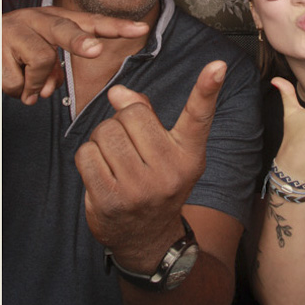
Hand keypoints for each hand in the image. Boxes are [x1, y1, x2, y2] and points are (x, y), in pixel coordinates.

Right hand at [2, 7, 149, 104]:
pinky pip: (18, 80)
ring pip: (42, 61)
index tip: (140, 29)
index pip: (90, 21)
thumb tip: (51, 89)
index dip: (116, 27)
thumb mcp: (37, 58)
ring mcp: (15, 30)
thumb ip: (52, 71)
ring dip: (36, 83)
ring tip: (24, 82)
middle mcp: (36, 19)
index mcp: (53, 19)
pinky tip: (5, 78)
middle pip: (66, 30)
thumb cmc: (10, 51)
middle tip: (96, 50)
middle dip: (82, 42)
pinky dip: (16, 90)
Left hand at [75, 65, 222, 271]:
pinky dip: (88, 158)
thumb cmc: (154, 183)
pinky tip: (101, 174)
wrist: (146, 238)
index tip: (217, 65)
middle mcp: (170, 171)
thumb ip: (145, 116)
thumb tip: (117, 92)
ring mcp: (140, 188)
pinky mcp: (111, 200)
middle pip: (130, 114)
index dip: (207, 89)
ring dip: (101, 141)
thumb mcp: (164, 152)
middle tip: (128, 148)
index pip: (198, 117)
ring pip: (105, 132)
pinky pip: (86, 154)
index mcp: (188, 155)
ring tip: (115, 161)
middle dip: (120, 124)